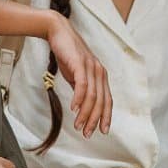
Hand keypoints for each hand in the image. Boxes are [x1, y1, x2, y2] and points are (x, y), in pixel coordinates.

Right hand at [45, 13, 111, 137]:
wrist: (59, 33)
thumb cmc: (68, 54)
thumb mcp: (77, 75)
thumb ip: (82, 89)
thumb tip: (81, 106)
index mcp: (101, 76)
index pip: (107, 100)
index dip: (106, 117)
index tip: (103, 131)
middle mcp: (99, 72)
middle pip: (101, 101)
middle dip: (94, 120)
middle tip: (87, 133)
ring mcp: (91, 67)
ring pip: (92, 96)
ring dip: (85, 113)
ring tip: (78, 125)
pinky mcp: (80, 63)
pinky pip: (82, 84)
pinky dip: (79, 98)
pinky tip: (74, 108)